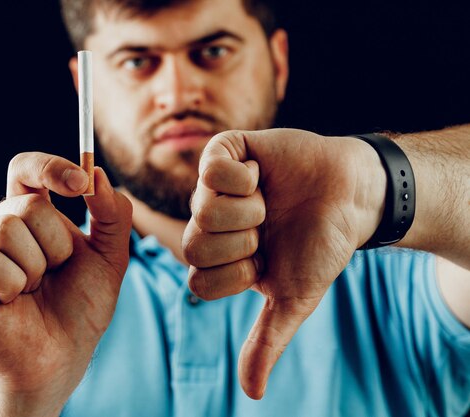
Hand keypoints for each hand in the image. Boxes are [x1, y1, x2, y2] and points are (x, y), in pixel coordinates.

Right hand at [0, 152, 131, 412]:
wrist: (58, 357)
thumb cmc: (80, 308)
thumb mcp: (111, 258)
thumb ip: (113, 214)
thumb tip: (95, 172)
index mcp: (32, 216)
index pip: (28, 169)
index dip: (50, 168)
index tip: (80, 185)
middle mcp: (0, 226)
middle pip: (25, 204)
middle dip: (55, 246)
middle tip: (52, 275)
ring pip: (5, 229)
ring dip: (34, 269)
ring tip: (31, 291)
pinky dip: (11, 285)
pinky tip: (10, 302)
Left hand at [182, 128, 384, 398]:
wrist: (351, 198)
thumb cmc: (320, 247)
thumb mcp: (294, 298)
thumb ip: (267, 340)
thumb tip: (252, 394)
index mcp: (219, 259)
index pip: (197, 280)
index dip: (236, 275)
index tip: (264, 262)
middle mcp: (209, 225)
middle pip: (193, 245)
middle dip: (242, 242)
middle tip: (266, 230)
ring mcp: (213, 188)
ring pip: (203, 209)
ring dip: (248, 210)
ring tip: (267, 201)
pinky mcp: (225, 152)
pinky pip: (211, 169)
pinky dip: (243, 177)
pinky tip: (260, 175)